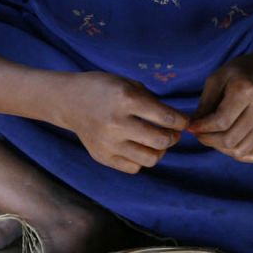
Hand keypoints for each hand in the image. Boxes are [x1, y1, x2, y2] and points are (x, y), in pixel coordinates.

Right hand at [58, 72, 186, 173]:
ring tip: (156, 143)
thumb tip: (177, 124)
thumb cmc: (105, 89)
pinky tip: (138, 148)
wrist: (69, 100)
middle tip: (171, 133)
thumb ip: (153, 103)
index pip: (166, 117)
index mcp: (126, 99)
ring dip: (159, 151)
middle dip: (173, 137)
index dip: (181, 121)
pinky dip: (141, 159)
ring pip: (150, 159)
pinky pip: (134, 168)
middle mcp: (116, 123)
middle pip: (161, 141)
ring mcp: (108, 142)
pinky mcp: (102, 156)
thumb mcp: (128, 84)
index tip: (183, 121)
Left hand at [187, 53, 252, 163]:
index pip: (221, 121)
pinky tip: (226, 139)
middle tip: (198, 132)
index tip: (190, 126)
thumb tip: (194, 126)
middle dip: (208, 139)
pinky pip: (249, 154)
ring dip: (219, 147)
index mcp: (246, 91)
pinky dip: (234, 151)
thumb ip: (205, 103)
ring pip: (239, 150)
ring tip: (211, 135)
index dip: (202, 127)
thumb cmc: (237, 73)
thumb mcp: (217, 79)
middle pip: (229, 139)